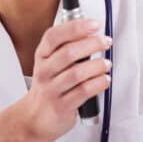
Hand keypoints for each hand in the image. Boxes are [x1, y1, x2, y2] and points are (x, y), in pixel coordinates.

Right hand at [20, 19, 111, 141]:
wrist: (35, 117)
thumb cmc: (49, 85)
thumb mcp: (50, 62)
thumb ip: (66, 47)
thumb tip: (91, 31)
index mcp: (42, 55)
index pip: (54, 36)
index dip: (76, 28)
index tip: (94, 24)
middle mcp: (44, 71)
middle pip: (68, 53)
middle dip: (92, 44)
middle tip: (105, 42)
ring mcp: (52, 89)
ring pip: (77, 73)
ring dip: (97, 65)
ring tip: (106, 63)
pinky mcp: (62, 105)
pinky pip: (83, 92)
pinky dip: (98, 83)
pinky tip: (104, 79)